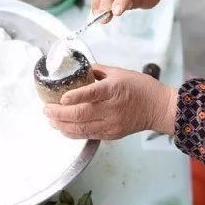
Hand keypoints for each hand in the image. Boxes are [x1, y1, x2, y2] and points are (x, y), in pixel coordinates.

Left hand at [44, 64, 177, 139]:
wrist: (159, 108)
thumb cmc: (141, 87)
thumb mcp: (119, 72)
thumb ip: (98, 71)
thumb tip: (79, 69)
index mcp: (113, 90)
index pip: (92, 94)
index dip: (75, 97)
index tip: (61, 98)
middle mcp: (111, 109)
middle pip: (80, 115)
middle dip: (59, 114)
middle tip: (46, 109)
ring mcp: (111, 124)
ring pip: (81, 129)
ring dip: (62, 125)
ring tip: (50, 119)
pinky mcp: (111, 134)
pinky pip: (88, 135)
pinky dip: (73, 132)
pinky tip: (63, 128)